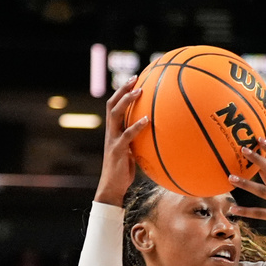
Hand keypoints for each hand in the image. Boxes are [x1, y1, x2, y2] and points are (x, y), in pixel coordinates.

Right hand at [94, 76, 147, 206]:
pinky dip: (137, 126)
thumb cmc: (124, 172)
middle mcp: (110, 132)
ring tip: (139, 91)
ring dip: (126, 101)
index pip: (114, 107)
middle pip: (112, 104)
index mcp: (113, 131)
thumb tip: (154, 135)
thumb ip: (138, 142)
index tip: (134, 80)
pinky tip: (148, 120)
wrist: (112, 187)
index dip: (122, 93)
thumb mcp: (132, 153)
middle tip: (135, 78)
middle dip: (122, 89)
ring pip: (115, 114)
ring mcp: (112, 140)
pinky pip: (127, 135)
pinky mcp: (117, 150)